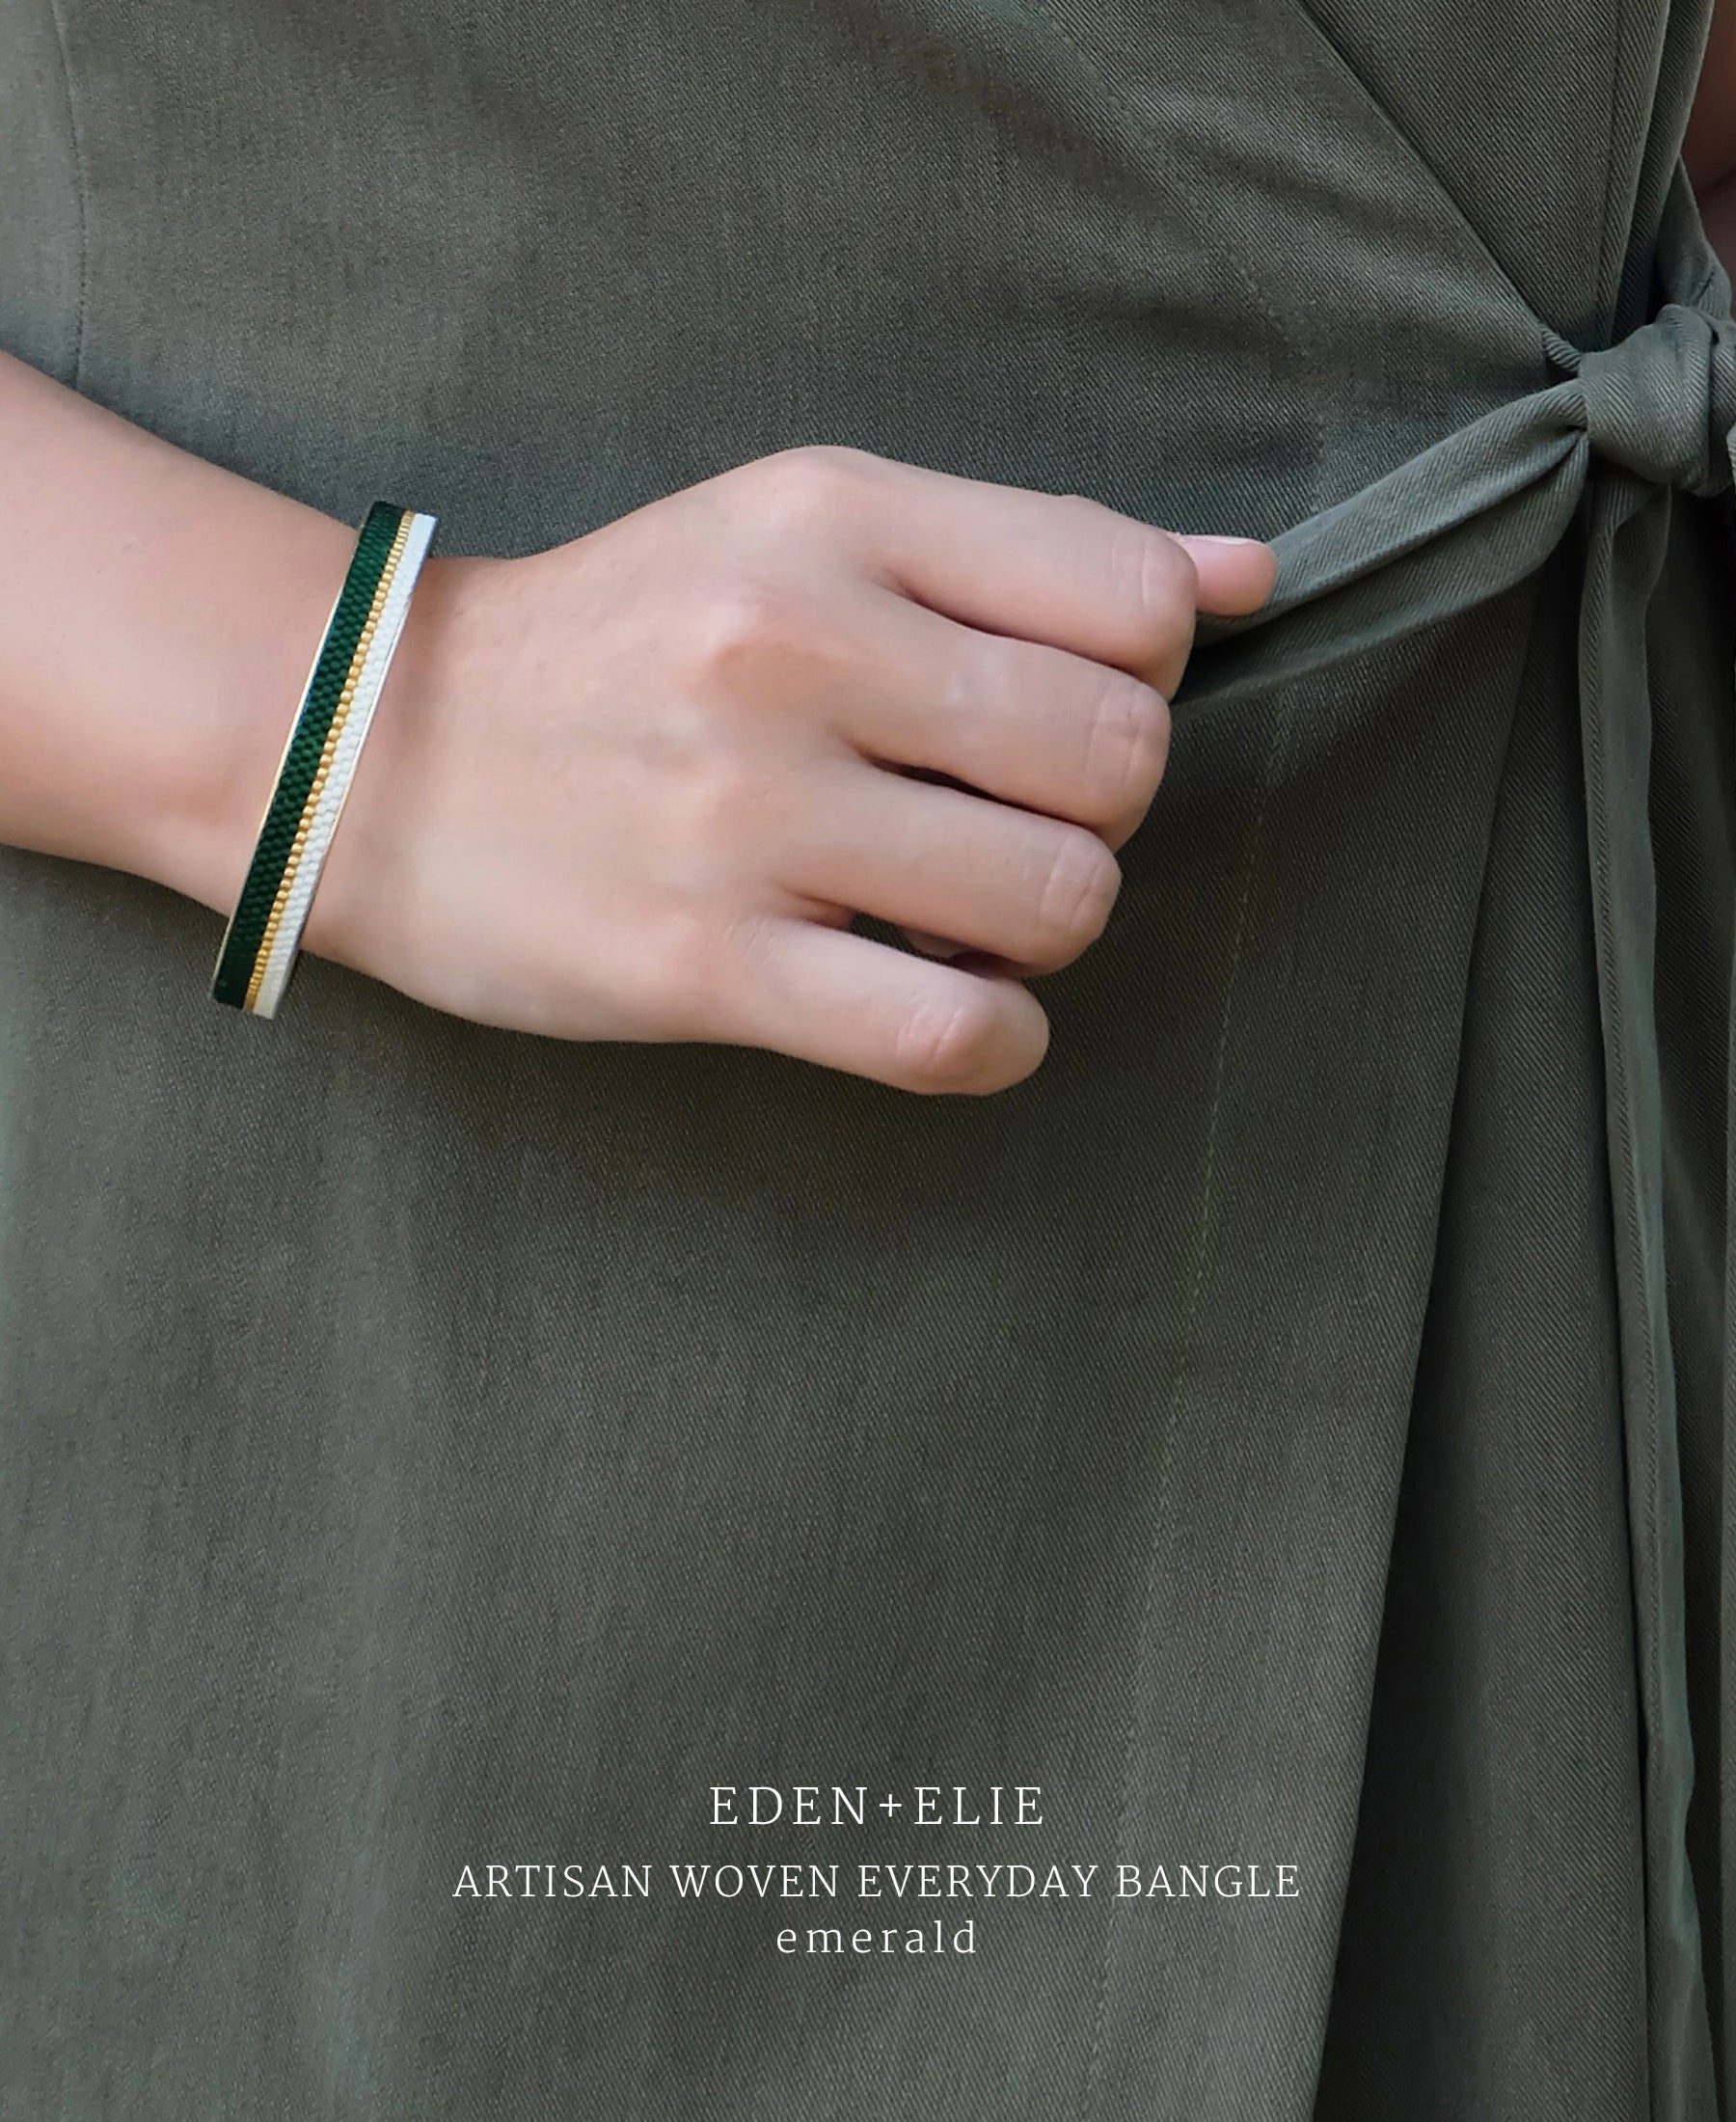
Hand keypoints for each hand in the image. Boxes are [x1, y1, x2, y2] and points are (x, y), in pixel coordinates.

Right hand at [299, 445, 1274, 1093]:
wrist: (379, 748)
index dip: (1143, 678)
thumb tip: (1248, 580)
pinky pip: (955, 1032)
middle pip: (1120, 762)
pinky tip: (948, 1003)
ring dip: (1040, 925)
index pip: (1135, 605)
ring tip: (947, 904)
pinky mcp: (705, 967)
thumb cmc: (623, 642)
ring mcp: (747, 816)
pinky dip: (995, 1036)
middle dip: (1095, 812)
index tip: (1047, 706)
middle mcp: (793, 649)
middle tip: (1000, 816)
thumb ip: (1032, 550)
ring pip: (1058, 901)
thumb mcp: (807, 529)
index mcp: (834, 517)